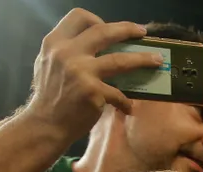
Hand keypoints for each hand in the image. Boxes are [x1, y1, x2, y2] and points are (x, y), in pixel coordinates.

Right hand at [26, 9, 164, 139]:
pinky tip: (128, 107)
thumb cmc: (49, 95)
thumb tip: (94, 41)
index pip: (78, 16)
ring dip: (143, 59)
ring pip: (121, 59)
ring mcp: (81, 71)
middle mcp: (67, 52)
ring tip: (157, 60)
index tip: (111, 28)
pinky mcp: (93, 91)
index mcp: (55, 42)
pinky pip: (119, 94)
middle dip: (127, 29)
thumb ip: (67, 49)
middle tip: (142, 32)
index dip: (97, 19)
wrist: (45, 124)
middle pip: (104, 31)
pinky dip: (125, 102)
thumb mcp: (49, 63)